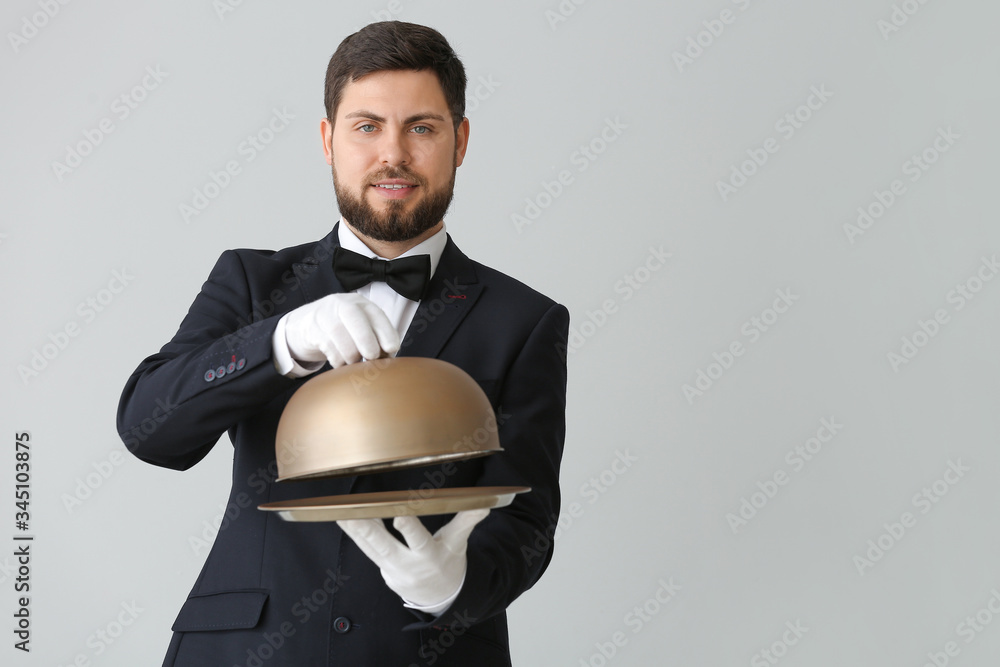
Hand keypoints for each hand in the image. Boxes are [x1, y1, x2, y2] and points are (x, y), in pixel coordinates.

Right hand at [284, 293, 398, 367]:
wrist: (305, 324)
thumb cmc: (342, 329)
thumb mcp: (360, 327)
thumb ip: (375, 338)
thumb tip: (388, 359)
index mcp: (361, 304)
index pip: (377, 316)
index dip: (387, 333)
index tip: (391, 349)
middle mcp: (343, 305)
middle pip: (358, 322)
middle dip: (368, 344)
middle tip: (371, 359)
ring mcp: (325, 315)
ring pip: (342, 338)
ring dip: (352, 357)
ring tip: (354, 362)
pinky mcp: (312, 329)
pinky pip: (329, 349)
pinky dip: (338, 361)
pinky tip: (340, 362)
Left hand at [338, 509, 489, 609]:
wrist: (439, 598)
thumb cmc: (449, 564)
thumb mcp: (459, 544)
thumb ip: (467, 521)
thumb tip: (485, 503)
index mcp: (429, 557)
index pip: (418, 542)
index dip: (409, 529)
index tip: (398, 515)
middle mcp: (408, 565)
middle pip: (384, 547)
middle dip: (367, 531)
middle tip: (352, 514)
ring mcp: (392, 570)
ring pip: (370, 549)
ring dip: (354, 531)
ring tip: (340, 512)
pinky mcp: (383, 570)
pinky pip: (367, 550)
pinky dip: (357, 535)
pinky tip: (346, 518)